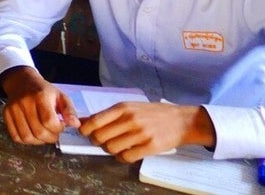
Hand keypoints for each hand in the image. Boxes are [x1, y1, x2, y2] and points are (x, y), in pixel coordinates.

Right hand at [0, 67, 76, 144]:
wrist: (23, 82)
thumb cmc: (44, 91)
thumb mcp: (60, 96)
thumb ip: (69, 111)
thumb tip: (75, 125)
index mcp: (40, 96)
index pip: (49, 121)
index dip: (58, 129)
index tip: (61, 126)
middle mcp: (24, 102)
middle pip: (38, 132)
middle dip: (50, 138)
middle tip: (54, 133)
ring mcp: (13, 109)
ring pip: (26, 137)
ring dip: (38, 141)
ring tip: (44, 135)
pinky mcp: (6, 115)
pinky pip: (15, 136)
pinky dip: (26, 140)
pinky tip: (33, 134)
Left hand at [78, 102, 214, 162]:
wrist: (181, 120)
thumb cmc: (153, 113)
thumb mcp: (130, 107)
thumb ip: (108, 115)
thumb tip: (84, 121)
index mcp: (122, 107)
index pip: (94, 121)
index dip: (85, 130)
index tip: (86, 134)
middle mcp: (130, 119)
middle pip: (99, 137)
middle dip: (97, 142)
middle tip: (103, 141)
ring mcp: (140, 133)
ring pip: (111, 148)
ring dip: (110, 150)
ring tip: (117, 147)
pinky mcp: (150, 146)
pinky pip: (126, 157)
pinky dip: (122, 158)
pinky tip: (127, 153)